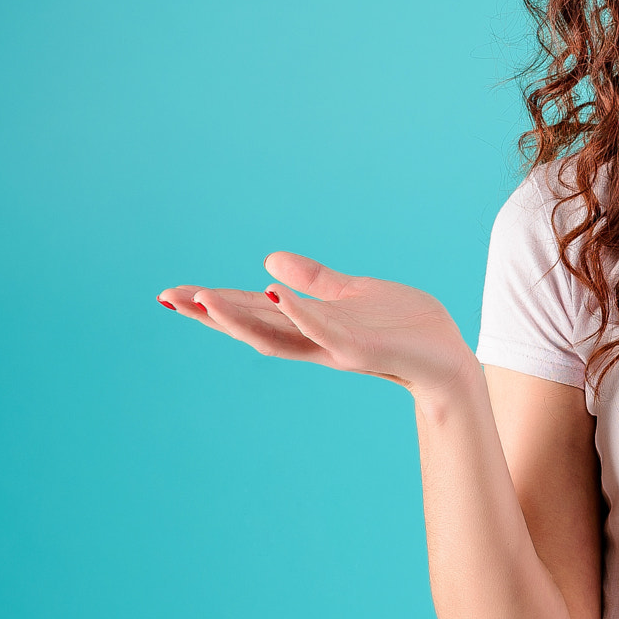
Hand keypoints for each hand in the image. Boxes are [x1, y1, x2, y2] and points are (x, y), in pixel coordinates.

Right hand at [158, 252, 472, 396]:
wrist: (449, 358)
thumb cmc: (406, 328)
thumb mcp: (354, 294)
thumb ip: (315, 280)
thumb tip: (268, 260)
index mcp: (311, 326)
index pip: (253, 312)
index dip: (215, 304)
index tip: (174, 293)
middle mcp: (315, 341)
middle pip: (253, 326)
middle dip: (211, 312)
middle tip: (169, 297)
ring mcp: (335, 347)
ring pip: (279, 333)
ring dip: (241, 316)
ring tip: (205, 298)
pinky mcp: (361, 349)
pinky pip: (324, 330)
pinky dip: (298, 313)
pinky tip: (274, 294)